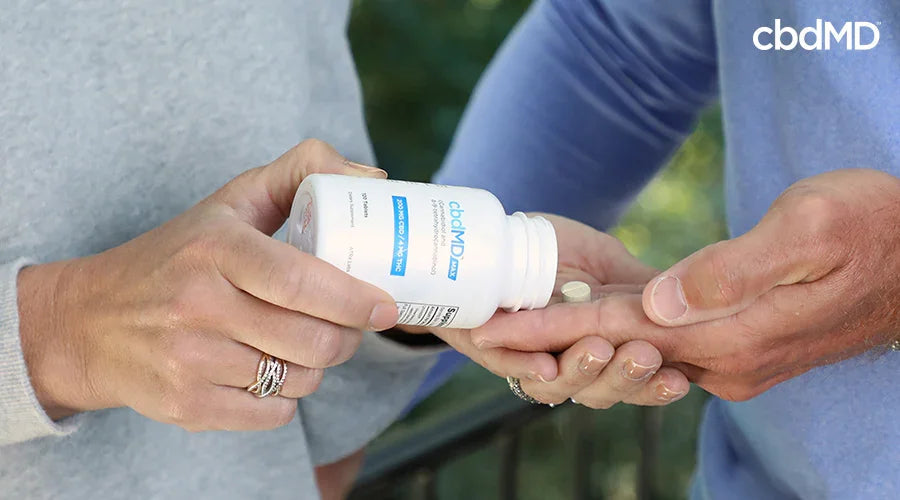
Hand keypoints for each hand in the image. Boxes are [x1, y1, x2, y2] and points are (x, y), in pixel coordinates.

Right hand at [18, 139, 398, 429]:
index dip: (353, 299)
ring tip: (306, 344)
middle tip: (349, 326)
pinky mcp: (185, 405)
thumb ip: (299, 174)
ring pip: (297, 379)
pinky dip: (286, 398)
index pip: (299, 280)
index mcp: (214, 248)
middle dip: (347, 338)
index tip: (385, 306)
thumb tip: (374, 180)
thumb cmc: (177, 256)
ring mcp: (188, 361)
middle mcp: (197, 305)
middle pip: (311, 340)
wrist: (89, 322)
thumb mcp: (229, 203)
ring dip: (317, 367)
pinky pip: (272, 414)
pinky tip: (271, 372)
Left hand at [433, 214, 689, 407]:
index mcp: (605, 347)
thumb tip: (690, 304)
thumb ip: (641, 285)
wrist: (495, 235)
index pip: (636, 380)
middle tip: (643, 356)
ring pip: (557, 386)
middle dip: (624, 378)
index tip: (679, 379)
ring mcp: (530, 358)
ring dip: (581, 371)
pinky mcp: (491, 349)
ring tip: (598, 350)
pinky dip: (526, 368)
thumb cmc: (553, 248)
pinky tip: (546, 366)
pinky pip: (508, 367)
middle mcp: (570, 363)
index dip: (656, 386)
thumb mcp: (605, 262)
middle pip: (602, 391)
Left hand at [472, 169, 899, 400]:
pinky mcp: (742, 347)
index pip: (616, 330)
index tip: (491, 331)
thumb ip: (730, 273)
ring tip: (522, 325)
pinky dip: (623, 332)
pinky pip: (666, 343)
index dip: (550, 328)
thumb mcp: (809, 232)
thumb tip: (656, 305)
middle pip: (616, 350)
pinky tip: (593, 317)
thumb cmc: (874, 228)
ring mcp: (734, 360)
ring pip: (638, 350)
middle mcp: (724, 360)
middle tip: (485, 331)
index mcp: (730, 336)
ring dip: (582, 339)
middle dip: (550, 341)